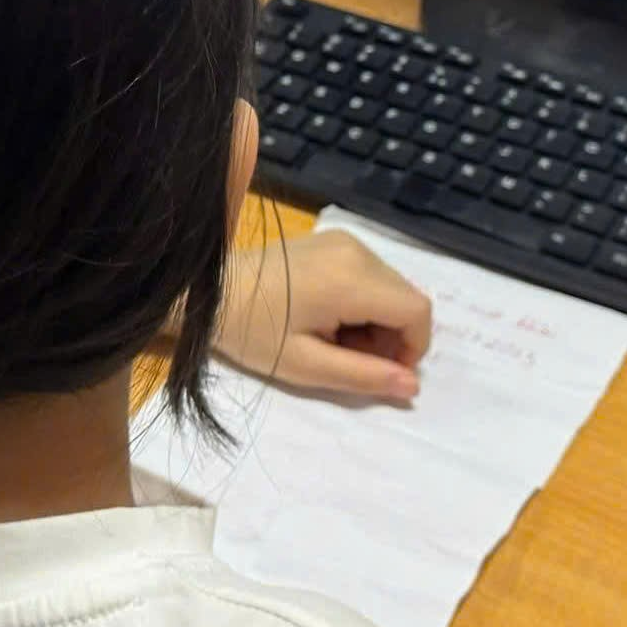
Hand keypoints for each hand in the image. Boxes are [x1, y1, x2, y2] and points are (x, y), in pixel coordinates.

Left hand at [215, 231, 431, 400]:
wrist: (208, 290)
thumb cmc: (251, 332)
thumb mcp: (307, 364)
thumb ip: (364, 375)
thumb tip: (413, 386)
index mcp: (352, 278)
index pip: (417, 311)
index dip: (412, 348)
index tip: (381, 372)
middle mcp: (357, 250)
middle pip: (407, 298)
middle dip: (392, 336)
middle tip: (348, 359)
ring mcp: (346, 240)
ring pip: (392, 287)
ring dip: (377, 321)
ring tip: (333, 340)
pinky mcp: (334, 240)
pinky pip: (372, 274)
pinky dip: (364, 302)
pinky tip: (328, 317)